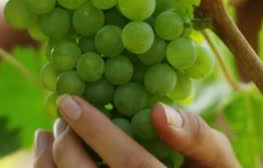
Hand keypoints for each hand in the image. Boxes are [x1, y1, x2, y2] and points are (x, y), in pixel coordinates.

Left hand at [33, 95, 239, 167]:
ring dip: (47, 162)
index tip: (69, 100)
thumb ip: (195, 135)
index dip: (97, 130)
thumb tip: (158, 111)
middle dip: (66, 144)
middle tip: (62, 115)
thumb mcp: (217, 159)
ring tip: (47, 132)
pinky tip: (45, 155)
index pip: (130, 162)